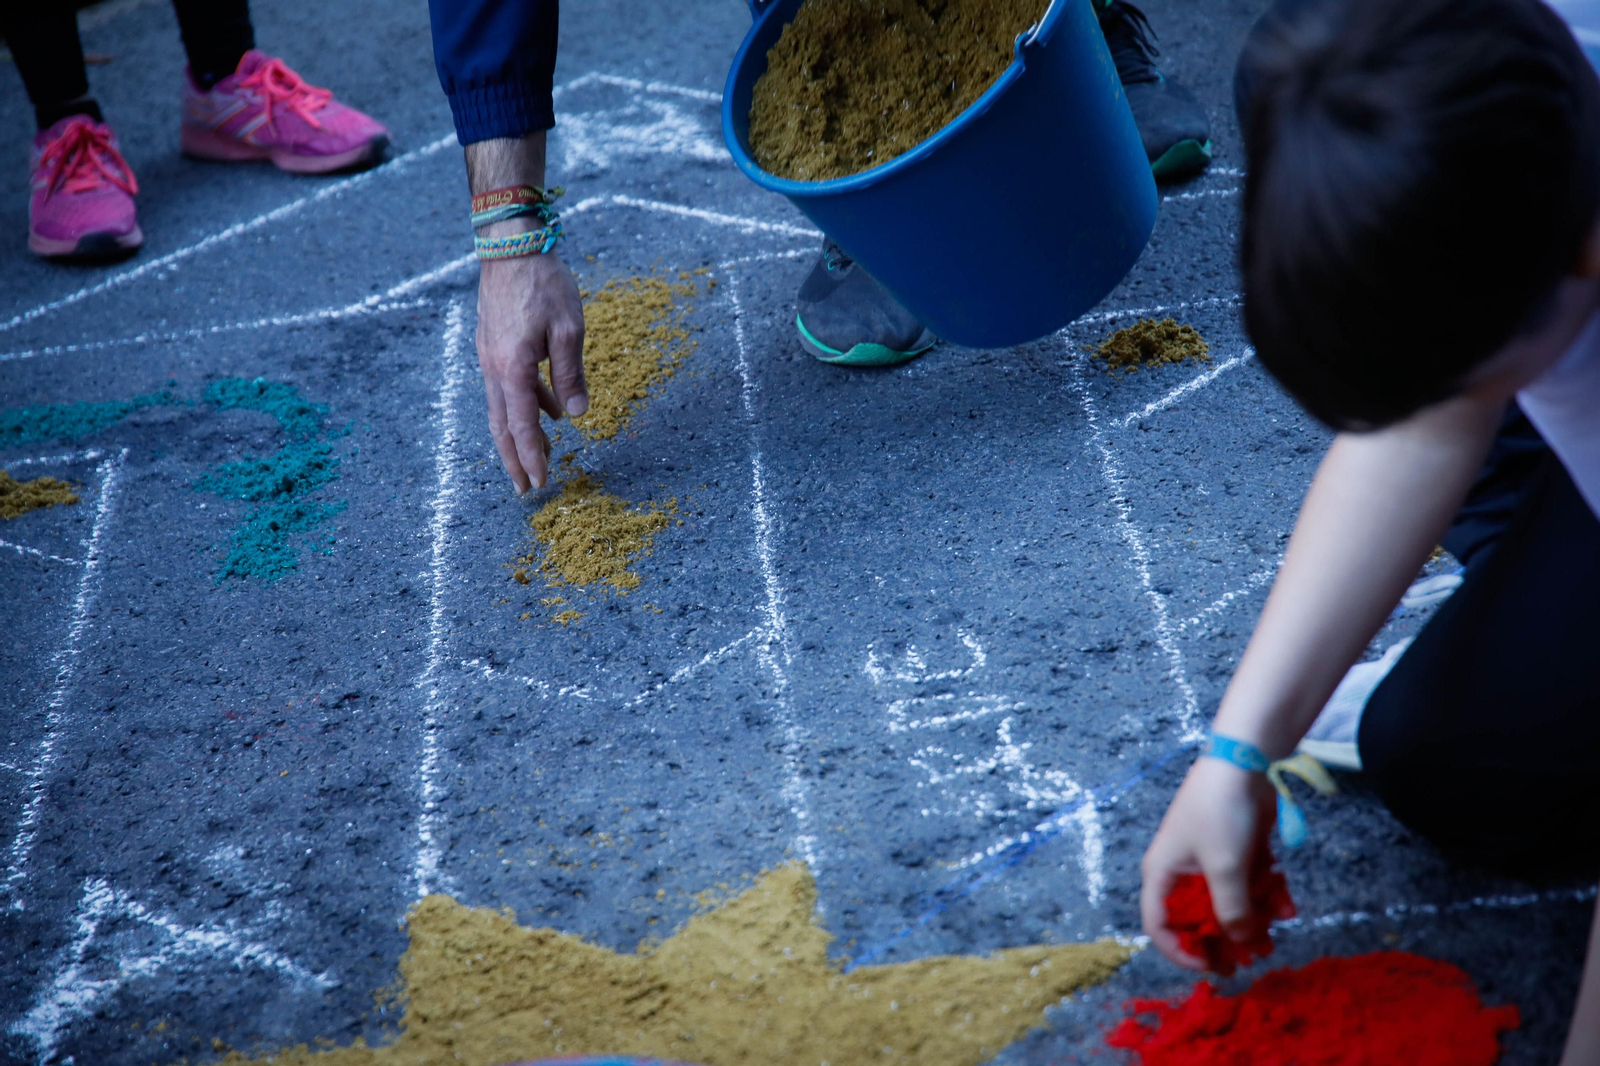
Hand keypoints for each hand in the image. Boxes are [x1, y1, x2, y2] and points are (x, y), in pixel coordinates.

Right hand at [475, 247, 586, 492]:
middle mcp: (494, 368)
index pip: (522, 426)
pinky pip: (507, 386)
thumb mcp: (569, 329)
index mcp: (512, 369)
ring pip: (503, 408)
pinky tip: (549, 411)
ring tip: (543, 457)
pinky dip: (526, 405)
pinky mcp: (494, 346)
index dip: (532, 457)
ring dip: (522, 435)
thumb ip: (570, 375)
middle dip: (516, 460)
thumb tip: (575, 415)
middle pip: (503, 426)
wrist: (511, 245)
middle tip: (527, 489)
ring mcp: (490, 357)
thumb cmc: (543, 283)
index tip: (542, 483)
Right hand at [1139, 756, 1276, 968]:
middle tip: (1252, 959)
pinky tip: (1288, 905)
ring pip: (1229, 901)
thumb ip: (1231, 911)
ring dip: (1254, 919)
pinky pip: (1248, 882)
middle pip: (1199, 917)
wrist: (1244, 761)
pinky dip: (1267, 894)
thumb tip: (1239, 942)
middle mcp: (1183, 870)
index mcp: (1164, 874)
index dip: (1181, 952)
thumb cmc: (1220, 814)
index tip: (1212, 967)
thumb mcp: (1225, 868)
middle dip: (1227, 939)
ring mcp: (1211, 859)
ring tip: (1278, 933)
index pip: (1160, 925)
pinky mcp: (1236, 849)